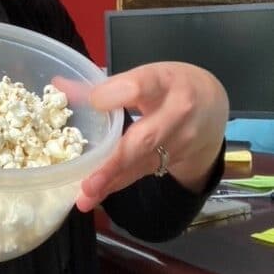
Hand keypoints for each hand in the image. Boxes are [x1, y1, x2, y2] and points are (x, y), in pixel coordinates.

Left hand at [55, 62, 228, 212]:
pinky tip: (94, 196)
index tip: (96, 101)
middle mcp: (177, 113)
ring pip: (141, 163)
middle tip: (86, 181)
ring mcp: (179, 142)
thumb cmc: (171, 85)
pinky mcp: (173, 162)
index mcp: (165, 81)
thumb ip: (105, 84)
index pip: (144, 85)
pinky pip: (141, 173)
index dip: (119, 93)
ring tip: (84, 197)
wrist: (214, 108)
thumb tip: (58, 85)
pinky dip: (116, 184)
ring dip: (111, 181)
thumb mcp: (145, 76)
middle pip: (145, 138)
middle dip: (114, 161)